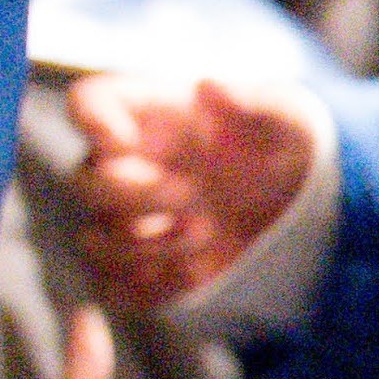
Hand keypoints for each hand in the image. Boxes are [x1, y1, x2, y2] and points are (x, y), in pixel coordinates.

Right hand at [65, 72, 315, 309]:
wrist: (296, 206)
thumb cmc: (281, 146)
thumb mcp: (288, 119)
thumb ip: (256, 103)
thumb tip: (212, 88)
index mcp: (145, 118)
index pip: (85, 104)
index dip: (89, 122)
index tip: (122, 141)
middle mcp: (121, 167)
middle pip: (82, 184)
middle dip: (136, 198)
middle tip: (194, 196)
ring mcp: (127, 221)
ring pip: (94, 243)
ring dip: (148, 249)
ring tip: (207, 234)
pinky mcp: (141, 269)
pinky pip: (116, 290)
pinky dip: (153, 289)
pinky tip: (199, 273)